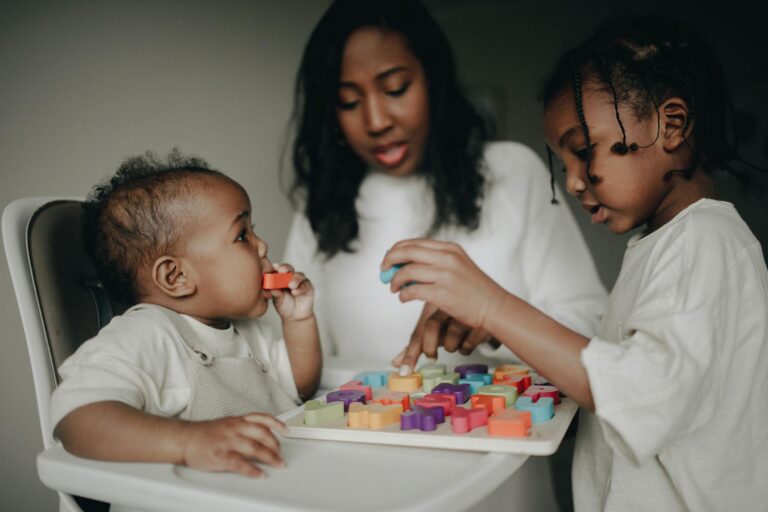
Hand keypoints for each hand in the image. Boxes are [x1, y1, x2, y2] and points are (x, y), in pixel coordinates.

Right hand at [182, 413, 287, 477]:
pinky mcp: (221, 456)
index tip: (286, 430)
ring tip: (277, 464)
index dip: (277, 423)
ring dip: (270, 457)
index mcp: (237, 421)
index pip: (261, 418)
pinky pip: (241, 464)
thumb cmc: (205, 434)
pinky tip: (260, 474)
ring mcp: (228, 442)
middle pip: (262, 434)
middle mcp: (235, 429)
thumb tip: (263, 434)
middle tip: (281, 454)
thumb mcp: (227, 423)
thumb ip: (244, 427)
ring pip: (255, 448)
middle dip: (275, 445)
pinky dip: (253, 470)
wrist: (185, 439)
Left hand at [270, 264, 314, 321]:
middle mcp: (291, 277)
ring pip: (299, 275)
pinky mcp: (309, 288)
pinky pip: (305, 286)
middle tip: (282, 270)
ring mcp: (301, 282)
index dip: (277, 267)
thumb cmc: (284, 305)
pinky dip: (300, 289)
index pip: (279, 269)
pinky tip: (295, 292)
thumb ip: (275, 292)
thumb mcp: (277, 299)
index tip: (275, 267)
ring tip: (290, 285)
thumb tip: (270, 285)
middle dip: (286, 268)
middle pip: (289, 268)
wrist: (295, 317)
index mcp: (281, 278)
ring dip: (294, 279)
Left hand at [382, 239, 507, 330]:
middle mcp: (447, 258)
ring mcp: (445, 275)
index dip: (397, 249)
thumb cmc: (474, 290)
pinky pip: (412, 291)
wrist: (494, 307)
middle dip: (390, 260)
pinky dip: (403, 294)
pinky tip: (403, 298)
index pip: (415, 242)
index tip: (388, 258)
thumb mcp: (458, 266)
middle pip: (407, 252)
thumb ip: (436, 261)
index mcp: (450, 248)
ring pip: (407, 271)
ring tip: (394, 289)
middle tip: (383, 271)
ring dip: (395, 280)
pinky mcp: (442, 293)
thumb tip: (404, 264)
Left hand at [392, 303, 495, 374]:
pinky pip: (468, 345)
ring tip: (456, 339)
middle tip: (432, 356)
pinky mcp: (480, 324)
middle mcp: (448, 307)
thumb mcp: (436, 323)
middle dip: (430, 348)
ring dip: (451, 346)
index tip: (403, 370)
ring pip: (451, 341)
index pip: (417, 331)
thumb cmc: (457, 316)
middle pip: (431, 329)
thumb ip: (418, 342)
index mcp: (434, 305)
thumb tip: (396, 362)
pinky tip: (468, 339)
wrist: (491, 304)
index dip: (410, 353)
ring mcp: (465, 314)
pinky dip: (466, 347)